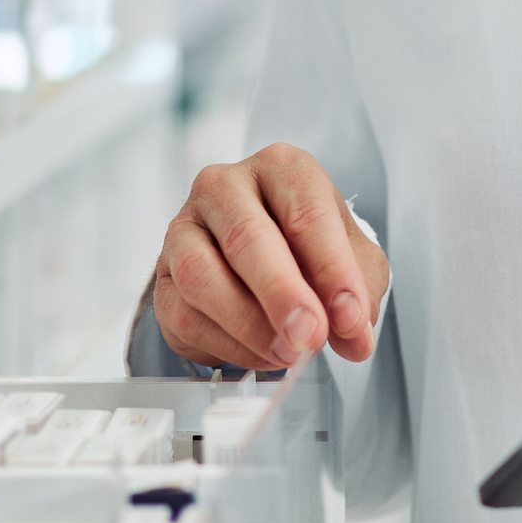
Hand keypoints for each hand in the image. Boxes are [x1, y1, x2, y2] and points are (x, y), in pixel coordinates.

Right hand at [149, 143, 388, 372]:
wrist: (260, 264)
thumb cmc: (308, 249)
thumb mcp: (352, 261)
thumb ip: (358, 296)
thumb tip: (354, 336)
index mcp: (281, 168)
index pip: (307, 212)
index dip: (332, 269)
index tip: (349, 316)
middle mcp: (226, 186)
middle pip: (247, 236)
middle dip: (282, 294)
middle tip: (310, 335)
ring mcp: (185, 226)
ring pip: (201, 275)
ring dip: (248, 324)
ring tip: (287, 353)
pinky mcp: (164, 273)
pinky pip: (184, 313)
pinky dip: (226, 344)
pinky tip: (260, 354)